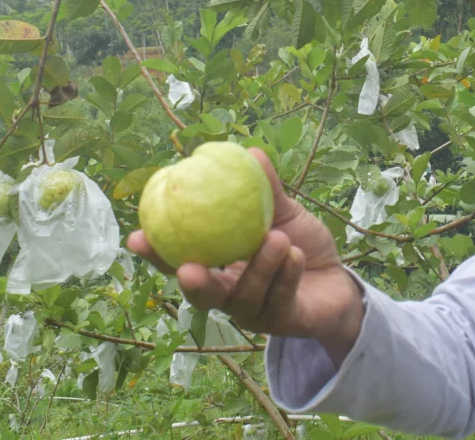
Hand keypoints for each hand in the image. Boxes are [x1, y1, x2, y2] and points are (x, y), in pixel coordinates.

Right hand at [127, 147, 364, 366]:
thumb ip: (266, 190)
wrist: (338, 281)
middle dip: (191, 282)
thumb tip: (251, 151)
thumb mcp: (284, 214)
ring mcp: (254, 313)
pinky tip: (296, 256)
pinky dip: (286, 275)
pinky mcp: (282, 323)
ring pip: (243, 297)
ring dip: (259, 267)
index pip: (180, 260)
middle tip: (189, 267)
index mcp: (220, 265)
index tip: (136, 237)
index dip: (156, 252)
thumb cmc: (300, 246)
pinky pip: (278, 300)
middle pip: (200, 294)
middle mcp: (229, 293)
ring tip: (275, 238)